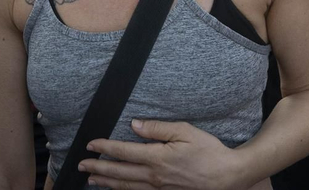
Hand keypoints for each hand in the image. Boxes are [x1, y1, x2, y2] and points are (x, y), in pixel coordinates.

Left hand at [79, 118, 249, 189]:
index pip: (124, 152)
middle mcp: (154, 176)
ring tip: (91, 179)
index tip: (91, 144)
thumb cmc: (208, 151)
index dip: (105, 148)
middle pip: (119, 172)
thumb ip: (157, 128)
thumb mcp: (185, 131)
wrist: (226, 177)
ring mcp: (159, 189)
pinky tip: (116, 189)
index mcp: (157, 158)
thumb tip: (134, 125)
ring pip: (125, 187)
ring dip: (106, 182)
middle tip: (82, 165)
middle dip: (98, 168)